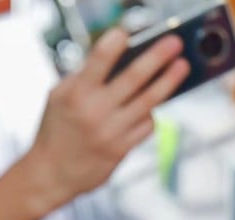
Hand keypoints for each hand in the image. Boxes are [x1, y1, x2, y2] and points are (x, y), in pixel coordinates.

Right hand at [22, 28, 189, 210]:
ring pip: (148, 102)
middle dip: (157, 58)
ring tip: (182, 66)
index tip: (126, 32)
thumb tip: (117, 58)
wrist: (52, 173)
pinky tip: (152, 105)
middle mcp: (94, 111)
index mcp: (74, 93)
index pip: (97, 62)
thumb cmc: (57, 129)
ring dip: (168, 82)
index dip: (112, 46)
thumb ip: (84, 78)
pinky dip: (152, 112)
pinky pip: (147, 124)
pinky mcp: (123, 149)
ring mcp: (111, 131)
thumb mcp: (59, 98)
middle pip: (133, 79)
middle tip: (175, 43)